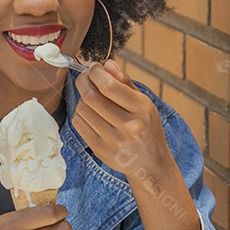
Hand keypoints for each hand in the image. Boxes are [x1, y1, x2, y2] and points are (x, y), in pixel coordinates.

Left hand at [73, 60, 170, 177]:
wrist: (150, 164)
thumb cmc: (147, 129)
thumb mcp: (144, 103)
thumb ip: (125, 82)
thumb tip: (107, 64)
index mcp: (142, 109)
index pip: (109, 86)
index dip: (96, 72)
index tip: (94, 68)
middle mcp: (128, 126)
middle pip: (92, 96)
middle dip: (83, 81)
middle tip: (85, 77)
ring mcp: (113, 140)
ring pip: (82, 109)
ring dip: (82, 98)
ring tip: (90, 97)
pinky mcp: (100, 150)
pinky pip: (79, 124)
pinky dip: (80, 113)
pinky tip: (90, 113)